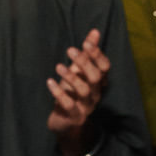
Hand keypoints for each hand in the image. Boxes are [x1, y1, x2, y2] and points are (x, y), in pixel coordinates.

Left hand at [48, 29, 110, 151]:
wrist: (65, 123)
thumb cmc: (72, 93)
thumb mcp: (79, 72)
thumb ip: (88, 53)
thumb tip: (95, 31)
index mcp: (99, 82)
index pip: (105, 67)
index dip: (97, 55)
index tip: (86, 42)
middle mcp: (96, 94)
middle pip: (96, 77)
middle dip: (84, 62)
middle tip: (70, 50)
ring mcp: (86, 107)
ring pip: (84, 90)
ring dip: (71, 77)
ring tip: (58, 67)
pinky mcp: (74, 117)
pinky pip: (69, 105)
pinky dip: (59, 93)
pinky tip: (50, 82)